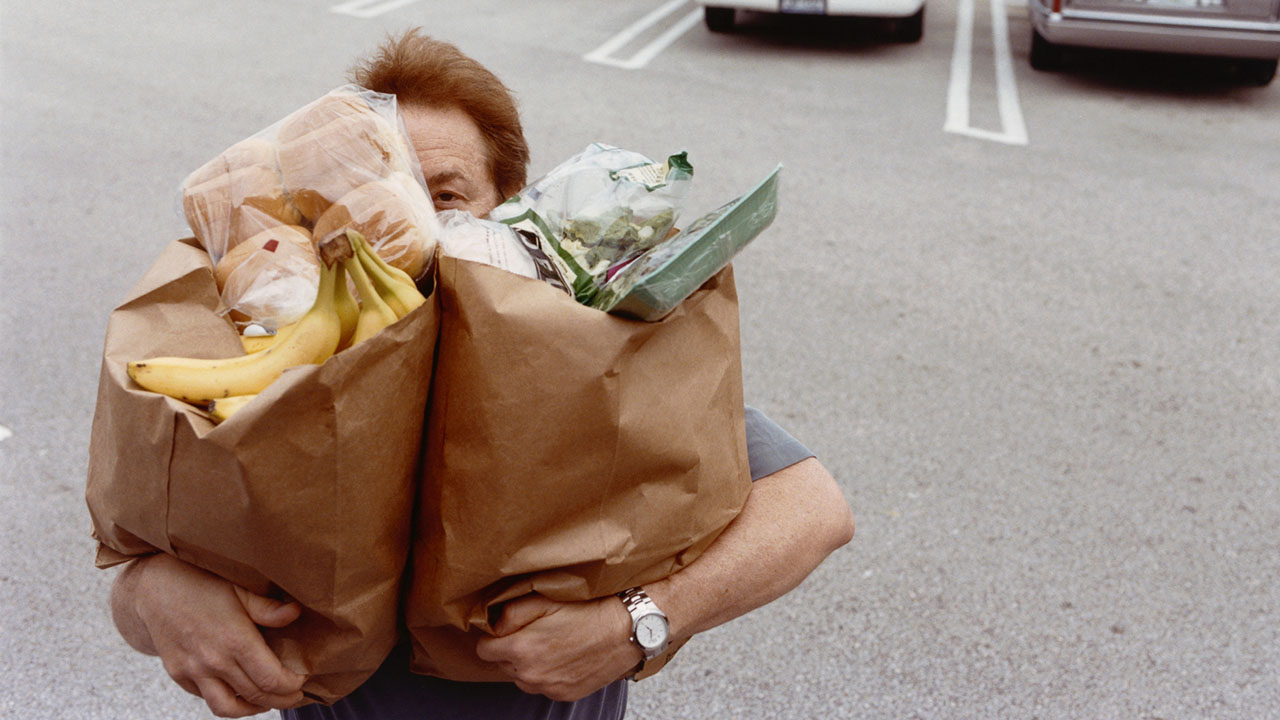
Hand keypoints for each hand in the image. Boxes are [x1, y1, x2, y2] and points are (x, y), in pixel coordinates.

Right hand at [112, 554, 306, 716]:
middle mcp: (214, 662)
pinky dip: (227, 700)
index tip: (302, 679)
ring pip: (227, 708)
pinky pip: (206, 699)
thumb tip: (296, 612)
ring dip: (253, 709)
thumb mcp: (239, 589)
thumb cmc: (201, 584)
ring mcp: (193, 672)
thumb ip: (268, 608)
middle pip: (256, 696)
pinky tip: (240, 691)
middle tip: (294, 696)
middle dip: (281, 700)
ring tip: (268, 701)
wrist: (153, 589)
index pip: (272, 679)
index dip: (292, 685)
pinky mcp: (178, 675)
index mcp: (235, 640)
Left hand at [475, 594, 641, 700]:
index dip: (493, 637)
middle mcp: (531, 675)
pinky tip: (563, 657)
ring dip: (527, 664)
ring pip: (522, 678)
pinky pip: (543, 686)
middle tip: (533, 632)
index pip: (484, 650)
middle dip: (511, 650)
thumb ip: (511, 613)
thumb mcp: (545, 600)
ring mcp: (548, 688)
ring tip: (549, 645)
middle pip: (502, 665)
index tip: (507, 629)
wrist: (624, 631)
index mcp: (521, 649)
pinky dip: (547, 674)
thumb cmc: (586, 611)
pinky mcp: (564, 695)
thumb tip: (494, 626)